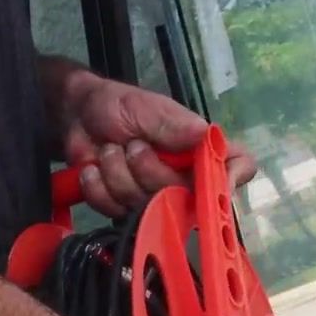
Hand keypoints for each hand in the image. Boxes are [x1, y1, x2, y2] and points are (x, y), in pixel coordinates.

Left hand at [60, 76, 256, 217]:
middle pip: (184, 195)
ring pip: (145, 205)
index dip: (233, 176)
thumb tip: (206, 135)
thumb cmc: (118, 105)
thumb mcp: (146, 107)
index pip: (238, 165)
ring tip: (109, 150)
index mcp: (200, 148)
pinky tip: (94, 168)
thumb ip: (173, 124)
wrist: (77, 115)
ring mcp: (155, 195)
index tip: (214, 179)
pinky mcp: (124, 208)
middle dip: (148, 171)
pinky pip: (116, 211)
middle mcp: (184, 175)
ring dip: (118, 174)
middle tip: (132, 144)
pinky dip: (98, 188)